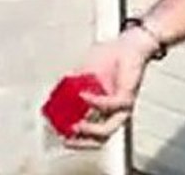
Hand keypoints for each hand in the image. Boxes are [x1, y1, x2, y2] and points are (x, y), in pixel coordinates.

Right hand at [63, 27, 158, 147]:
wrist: (129, 42)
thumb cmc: (110, 56)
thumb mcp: (84, 72)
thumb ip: (72, 84)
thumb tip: (55, 95)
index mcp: (105, 107)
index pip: (92, 133)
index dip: (76, 139)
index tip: (59, 136)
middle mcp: (115, 110)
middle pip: (101, 138)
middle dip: (82, 142)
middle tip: (66, 139)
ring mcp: (122, 104)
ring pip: (110, 128)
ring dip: (91, 130)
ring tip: (76, 125)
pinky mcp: (127, 94)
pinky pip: (113, 105)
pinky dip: (96, 103)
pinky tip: (84, 95)